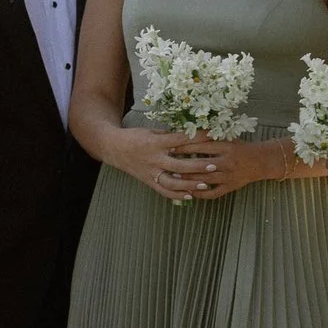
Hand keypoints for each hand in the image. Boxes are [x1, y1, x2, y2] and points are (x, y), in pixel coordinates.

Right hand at [106, 126, 220, 199]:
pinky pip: (163, 191)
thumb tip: (191, 135)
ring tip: (205, 184)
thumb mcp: (152, 131)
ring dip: (189, 184)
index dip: (197, 138)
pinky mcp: (148, 181)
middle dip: (197, 166)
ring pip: (172, 182)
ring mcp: (151, 172)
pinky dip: (177, 195)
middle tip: (214, 165)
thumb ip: (170, 135)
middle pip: (179, 165)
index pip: (181, 140)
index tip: (213, 136)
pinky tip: (190, 196)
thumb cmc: (135, 137)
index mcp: (156, 143)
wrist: (114, 148)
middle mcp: (154, 159)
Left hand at [181, 134, 290, 199]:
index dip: (185, 147)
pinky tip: (189, 192)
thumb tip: (187, 134)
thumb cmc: (241, 147)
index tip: (170, 146)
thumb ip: (210, 139)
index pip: (201, 146)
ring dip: (188, 179)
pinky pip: (213, 193)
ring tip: (174, 178)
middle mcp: (227, 162)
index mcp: (226, 147)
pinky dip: (200, 194)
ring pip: (205, 179)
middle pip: (201, 164)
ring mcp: (229, 176)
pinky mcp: (230, 187)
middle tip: (167, 164)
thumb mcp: (228, 139)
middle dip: (182, 164)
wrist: (261, 161)